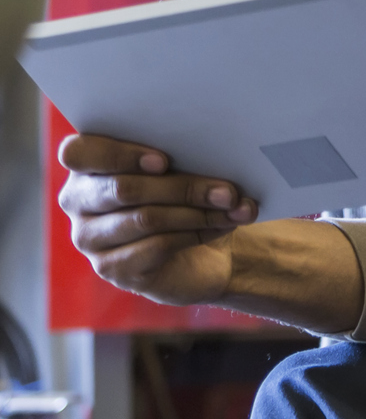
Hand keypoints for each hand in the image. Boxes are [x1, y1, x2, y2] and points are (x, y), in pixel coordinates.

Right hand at [57, 133, 256, 305]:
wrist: (205, 248)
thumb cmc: (187, 194)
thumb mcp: (184, 167)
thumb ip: (181, 154)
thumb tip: (217, 150)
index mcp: (87, 164)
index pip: (78, 153)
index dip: (119, 155)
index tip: (164, 160)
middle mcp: (78, 201)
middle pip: (123, 189)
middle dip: (183, 187)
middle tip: (228, 190)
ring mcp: (89, 238)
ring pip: (145, 218)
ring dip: (198, 212)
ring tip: (235, 207)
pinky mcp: (112, 268)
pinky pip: (156, 246)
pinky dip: (196, 233)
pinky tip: (223, 226)